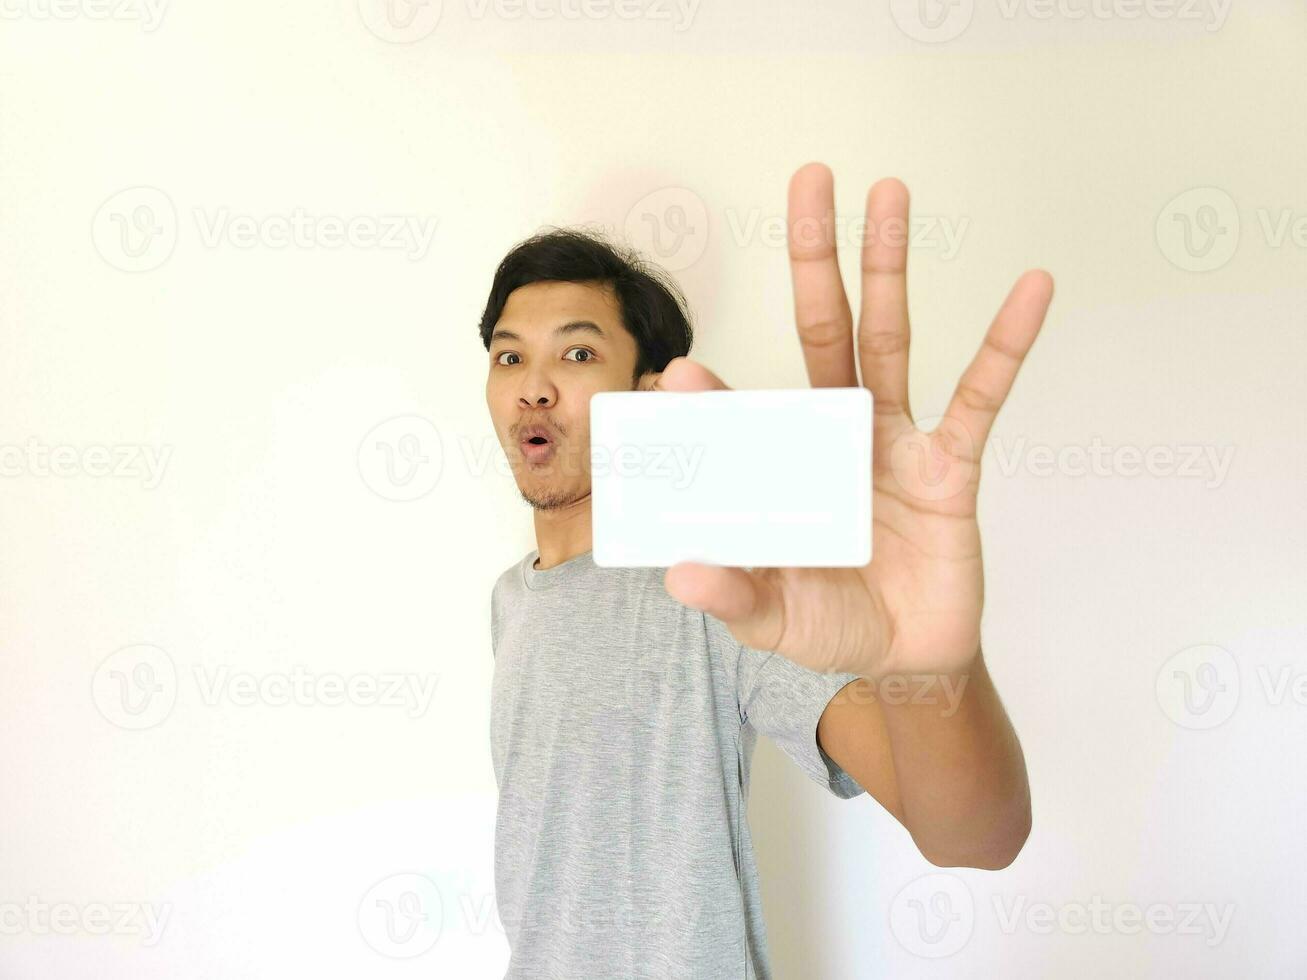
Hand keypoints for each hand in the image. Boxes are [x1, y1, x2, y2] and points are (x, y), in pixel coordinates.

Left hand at [649, 163, 1053, 682]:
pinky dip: (1006, 343)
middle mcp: (835, 434)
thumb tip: (681, 575)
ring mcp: (895, 441)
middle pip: (823, 331)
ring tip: (889, 193)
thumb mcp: (772, 617)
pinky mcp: (952, 465)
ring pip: (891, 338)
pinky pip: (982, 395)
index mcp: (782, 463)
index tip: (680, 374)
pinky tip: (1030, 287)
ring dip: (890, 266)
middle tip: (810, 180)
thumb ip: (732, 594)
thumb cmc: (831, 625)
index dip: (714, 392)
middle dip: (816, 258)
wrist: (906, 658)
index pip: (743, 411)